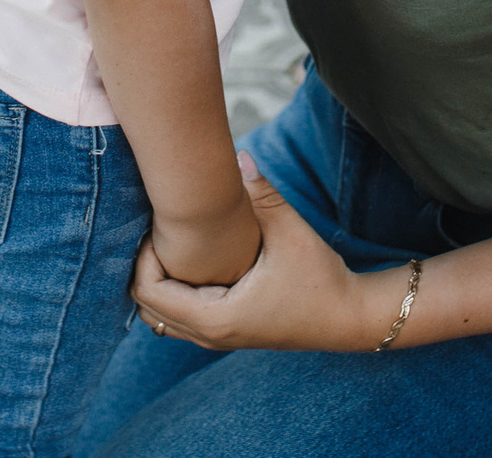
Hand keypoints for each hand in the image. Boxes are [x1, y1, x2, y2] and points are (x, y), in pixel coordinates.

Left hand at [130, 155, 402, 351]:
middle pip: (146, 308)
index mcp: (217, 318)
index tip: (156, 224)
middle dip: (144, 268)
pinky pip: (180, 316)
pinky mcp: (226, 331)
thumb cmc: (321, 279)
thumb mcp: (291, 233)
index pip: (149, 293)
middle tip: (155, 228)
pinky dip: (172, 291)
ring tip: (169, 241)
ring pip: (160, 316)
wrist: (348, 318)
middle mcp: (210, 335)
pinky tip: (188, 257)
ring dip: (157, 281)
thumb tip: (240, 154)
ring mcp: (217, 338)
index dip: (142, 257)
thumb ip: (262, 195)